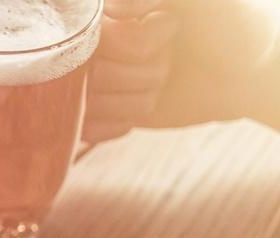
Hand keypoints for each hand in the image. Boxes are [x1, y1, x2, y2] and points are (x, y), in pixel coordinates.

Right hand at [85, 0, 279, 141]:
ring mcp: (95, 81)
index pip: (94, 37)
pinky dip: (121, 120)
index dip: (133, 42)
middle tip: (168, 58)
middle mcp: (95, 46)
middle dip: (141, 72)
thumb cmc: (225, 21)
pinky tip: (144, 105)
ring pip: (92, 103)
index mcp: (109, 14)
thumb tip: (113, 10)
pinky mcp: (101, 113)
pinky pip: (90, 127)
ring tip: (161, 80)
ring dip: (137, 97)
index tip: (168, 28)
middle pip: (93, 73)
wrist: (248, 69)